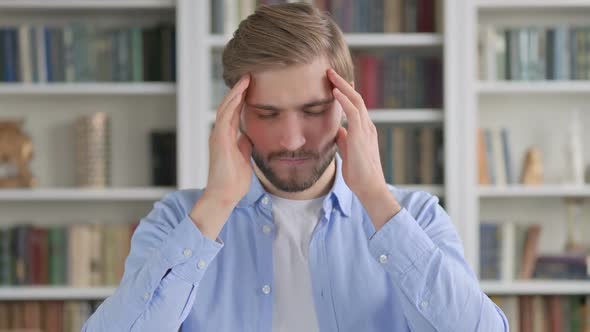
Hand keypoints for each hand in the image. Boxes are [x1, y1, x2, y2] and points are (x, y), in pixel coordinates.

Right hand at [190, 75, 252, 239]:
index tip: (254, 86)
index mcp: (226, 137)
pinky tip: (241, 92)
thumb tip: (249, 136)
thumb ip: (245, 145)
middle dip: (239, 90)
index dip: (242, 98)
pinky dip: (232, 102)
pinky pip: (224, 116)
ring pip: (225, 107)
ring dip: (236, 92)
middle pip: (229, 105)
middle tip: (250, 75)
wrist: (225, 195)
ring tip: (246, 78)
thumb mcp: (244, 158)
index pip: (234, 112)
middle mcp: (220, 133)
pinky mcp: (219, 139)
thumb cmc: (234, 181)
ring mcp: (218, 135)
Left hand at [327, 68, 400, 229]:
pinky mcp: (361, 137)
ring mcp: (366, 130)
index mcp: (364, 130)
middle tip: (330, 71)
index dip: (346, 92)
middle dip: (343, 83)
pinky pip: (353, 113)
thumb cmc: (358, 174)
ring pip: (356, 101)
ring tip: (330, 75)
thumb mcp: (348, 152)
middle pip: (356, 98)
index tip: (336, 81)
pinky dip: (344, 100)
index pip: (355, 105)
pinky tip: (335, 92)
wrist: (369, 188)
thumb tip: (339, 131)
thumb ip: (345, 140)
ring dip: (342, 86)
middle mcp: (367, 127)